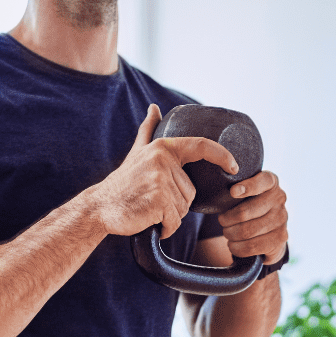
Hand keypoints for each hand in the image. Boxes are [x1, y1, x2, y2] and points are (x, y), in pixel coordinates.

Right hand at [88, 104, 238, 238]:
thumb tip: (154, 107)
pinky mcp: (159, 201)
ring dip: (169, 217)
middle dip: (176, 204)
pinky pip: (175, 221)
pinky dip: (166, 228)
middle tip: (153, 202)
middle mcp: (164, 161)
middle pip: (190, 191)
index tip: (235, 166)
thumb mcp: (136, 153)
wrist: (100, 207)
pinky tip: (150, 222)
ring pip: (183, 209)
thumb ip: (148, 131)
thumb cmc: (122, 184)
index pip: (201, 146)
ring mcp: (161, 181)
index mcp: (163, 148)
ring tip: (149, 210)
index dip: (222, 155)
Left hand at [218, 170, 287, 264]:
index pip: (262, 181)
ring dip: (230, 234)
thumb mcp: (246, 194)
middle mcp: (280, 199)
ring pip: (246, 231)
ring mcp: (282, 219)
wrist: (268, 233)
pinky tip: (233, 245)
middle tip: (222, 221)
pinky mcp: (279, 239)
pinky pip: (251, 246)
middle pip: (244, 212)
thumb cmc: (251, 209)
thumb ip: (238, 191)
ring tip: (227, 233)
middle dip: (227, 220)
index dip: (248, 187)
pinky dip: (237, 248)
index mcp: (271, 183)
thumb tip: (230, 194)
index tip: (233, 192)